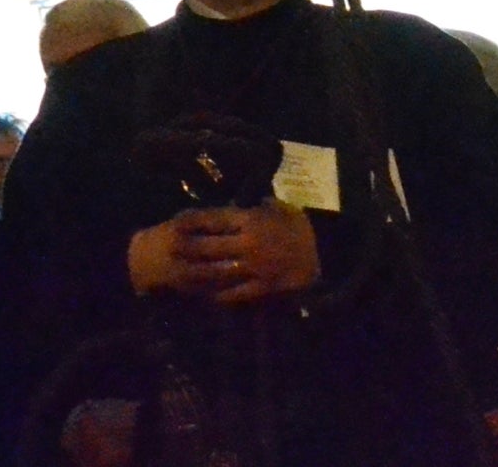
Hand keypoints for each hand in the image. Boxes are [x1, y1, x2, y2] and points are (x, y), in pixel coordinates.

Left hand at [127, 203, 318, 303]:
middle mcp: (248, 243)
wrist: (329, 252)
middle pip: (208, 246)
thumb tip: (234, 201)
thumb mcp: (279, 207)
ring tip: (179, 273)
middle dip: (187, 248)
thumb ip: (255, 204)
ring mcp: (255, 267)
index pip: (212, 219)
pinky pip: (236, 292)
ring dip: (198, 272)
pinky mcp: (264, 286)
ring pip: (218, 270)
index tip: (174, 222)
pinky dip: (219, 294)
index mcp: (249, 221)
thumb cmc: (300, 226)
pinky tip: (205, 295)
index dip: (191, 221)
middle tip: (168, 250)